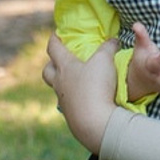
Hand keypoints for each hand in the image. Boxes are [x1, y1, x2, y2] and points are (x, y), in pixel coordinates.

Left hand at [43, 34, 118, 153]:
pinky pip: (68, 105)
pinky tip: (85, 99)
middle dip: (51, 64)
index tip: (56, 34)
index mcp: (65, 67)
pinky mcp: (71, 118)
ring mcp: (64, 103)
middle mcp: (60, 84)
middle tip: (60, 60)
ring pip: (57, 90)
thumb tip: (113, 40)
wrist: (95, 124)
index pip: (53, 48)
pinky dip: (74, 100)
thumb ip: (108, 47)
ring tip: (76, 81)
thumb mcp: (105, 61)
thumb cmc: (97, 87)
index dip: (54, 39)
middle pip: (47, 72)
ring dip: (63, 84)